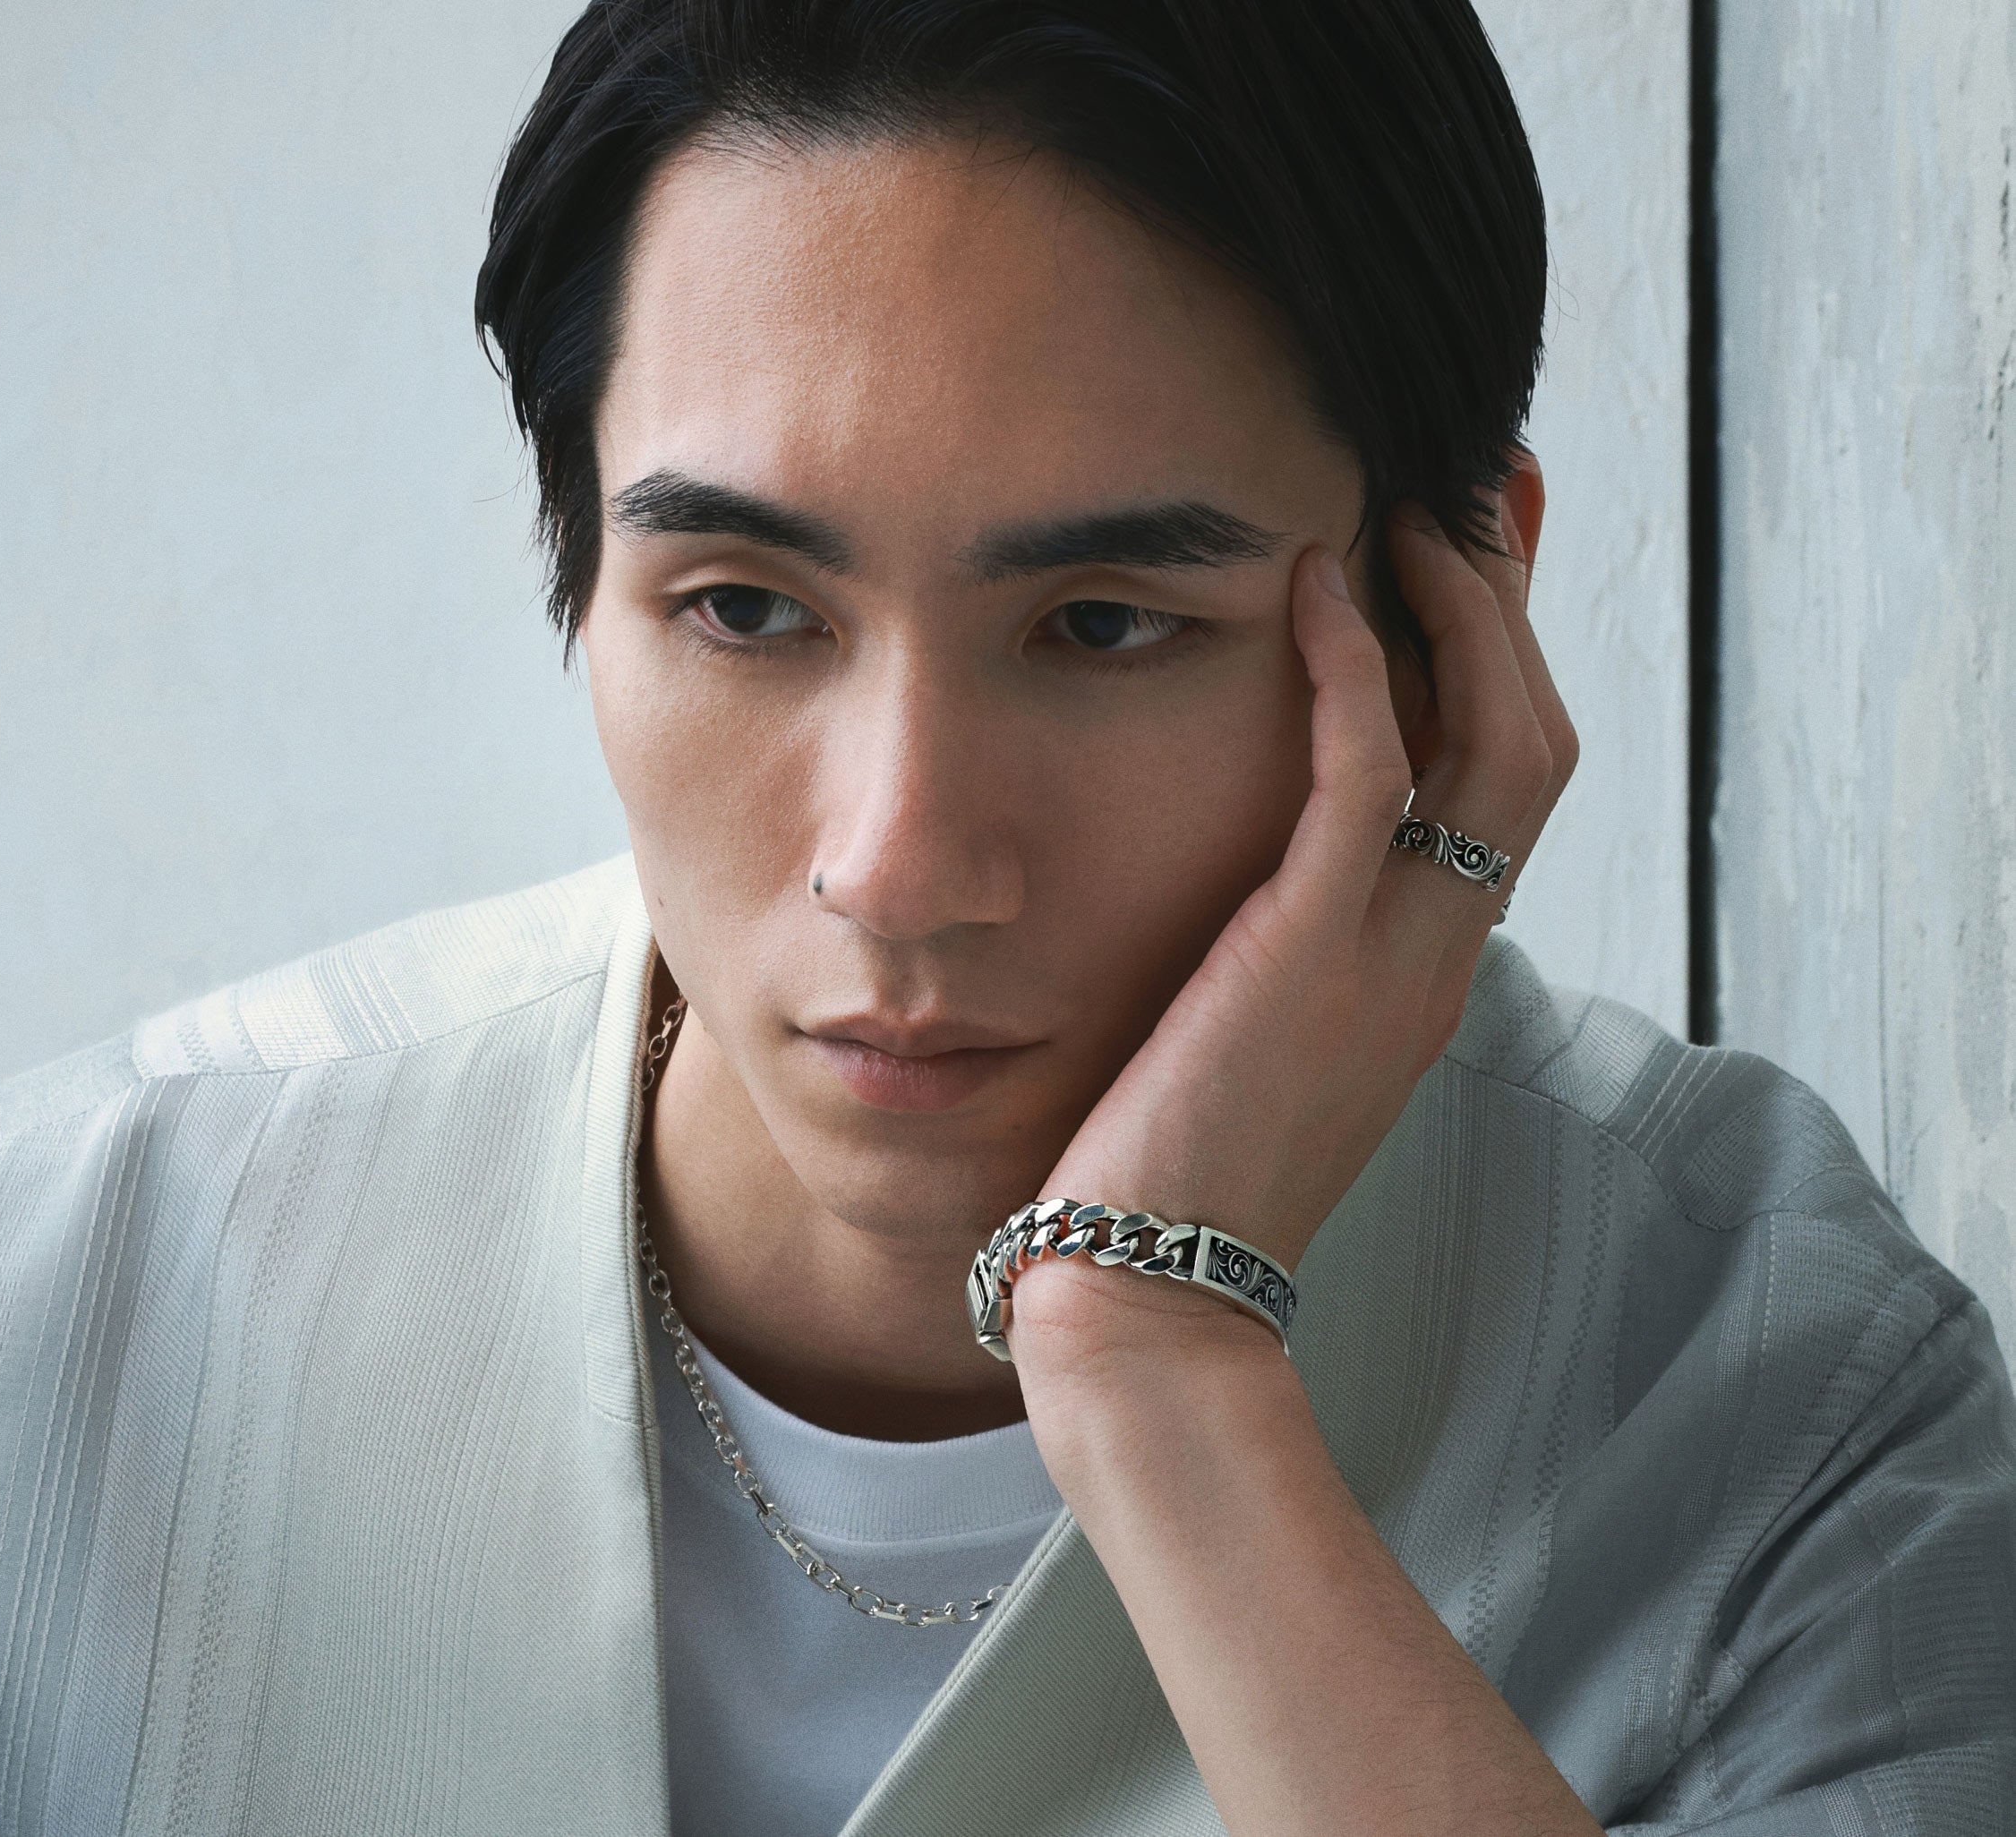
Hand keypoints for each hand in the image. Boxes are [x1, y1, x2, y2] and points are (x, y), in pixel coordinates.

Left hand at [1012, 475, 1575, 1362]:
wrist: (1143, 1302)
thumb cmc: (1169, 1176)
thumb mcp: (1255, 1049)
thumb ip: (1283, 958)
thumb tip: (1246, 882)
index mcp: (1425, 977)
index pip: (1502, 788)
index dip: (1500, 663)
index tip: (1467, 559)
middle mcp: (1436, 958)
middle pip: (1532, 742)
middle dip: (1506, 609)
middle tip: (1464, 493)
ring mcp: (1389, 956)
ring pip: (1491, 743)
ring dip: (1459, 612)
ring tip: (1404, 508)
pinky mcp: (1306, 952)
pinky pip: (1366, 775)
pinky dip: (1355, 668)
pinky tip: (1312, 587)